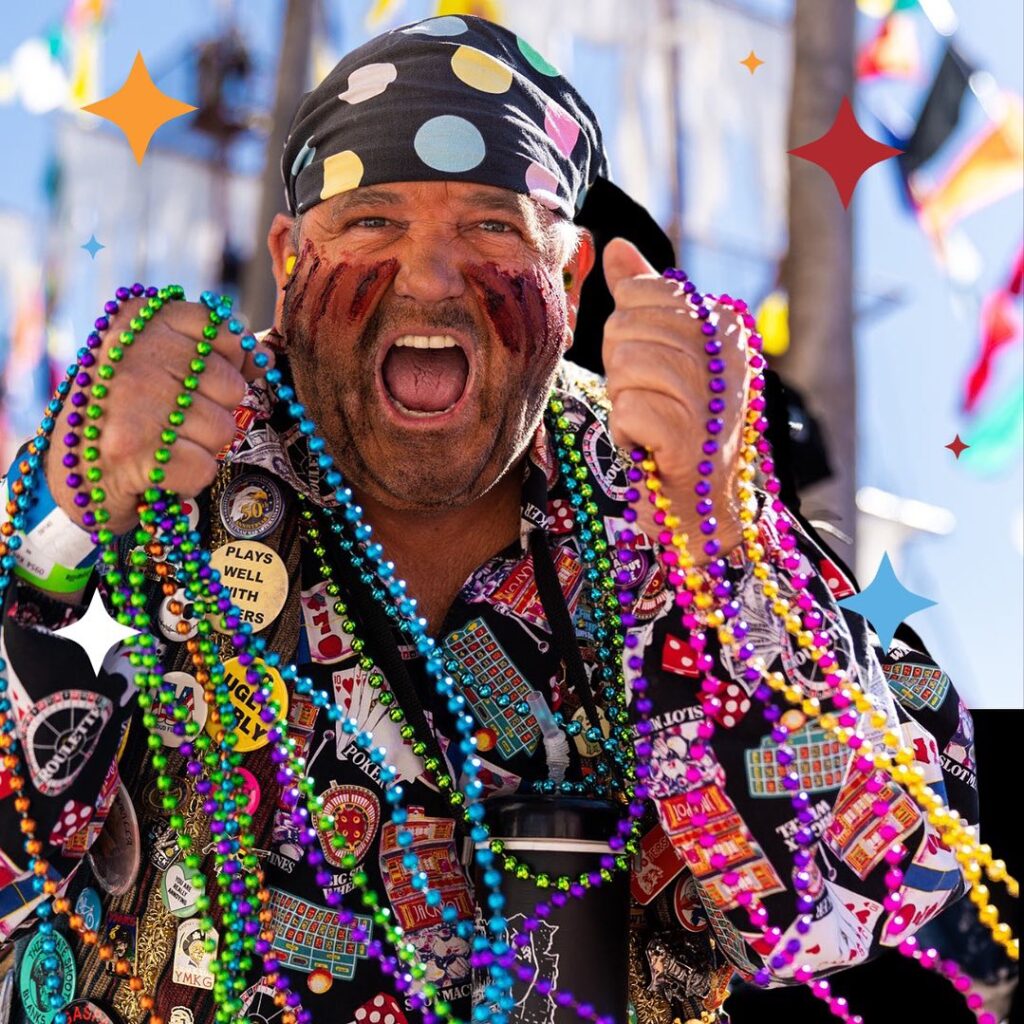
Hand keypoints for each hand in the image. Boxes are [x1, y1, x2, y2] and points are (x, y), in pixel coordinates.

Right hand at [44, 297, 274, 535]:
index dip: (226, 365)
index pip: (224, 332)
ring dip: (202, 448)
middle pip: (230, 387)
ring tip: (163, 445)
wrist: (71, 474)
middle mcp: (133, 356)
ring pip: (223, 430)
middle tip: (172, 421)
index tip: (196, 381)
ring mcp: (133, 405)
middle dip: (214, 412)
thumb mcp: (159, 364)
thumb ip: (213, 352)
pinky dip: (189, 478)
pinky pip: (205, 468)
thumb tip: (262, 354)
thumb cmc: (126, 413)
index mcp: (138, 322)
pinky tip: (159, 470)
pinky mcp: (135, 455)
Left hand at [601, 238, 749, 563]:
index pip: (639, 292)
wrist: (708, 505)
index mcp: (725, 323)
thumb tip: (614, 245)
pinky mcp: (691, 438)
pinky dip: (627, 433)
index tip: (650, 366)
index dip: (626, 331)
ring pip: (624, 367)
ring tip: (650, 424)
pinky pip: (627, 410)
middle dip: (620, 369)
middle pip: (624, 328)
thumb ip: (644, 295)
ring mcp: (712, 395)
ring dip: (623, 402)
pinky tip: (649, 447)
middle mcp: (727, 352)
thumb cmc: (683, 424)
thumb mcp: (667, 351)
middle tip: (648, 401)